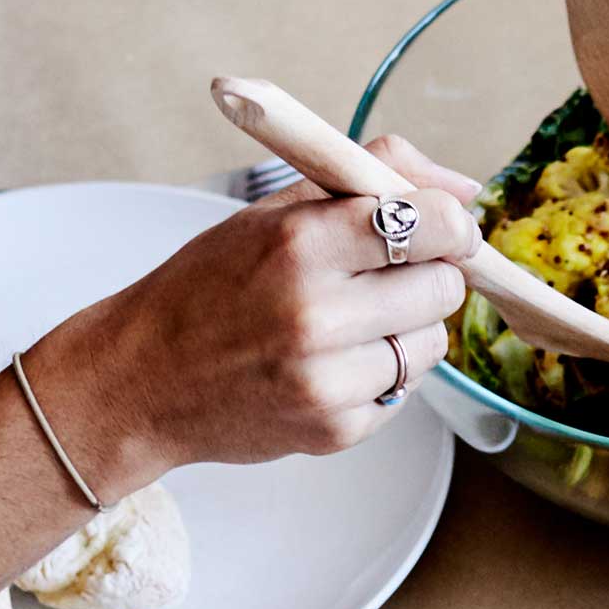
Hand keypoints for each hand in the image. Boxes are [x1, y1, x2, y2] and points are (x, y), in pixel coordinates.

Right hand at [28, 137, 483, 494]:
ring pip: (431, 343)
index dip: (448, 226)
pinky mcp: (335, 429)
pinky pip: (404, 391)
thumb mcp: (272, 212)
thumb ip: (367, 179)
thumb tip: (465, 190)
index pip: (430, 224)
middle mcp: (316, 313)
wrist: (142, 379)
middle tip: (379, 278)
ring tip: (347, 324)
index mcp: (300, 244)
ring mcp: (326, 380)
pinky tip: (331, 364)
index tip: (440, 231)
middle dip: (425, 276)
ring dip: (405, 330)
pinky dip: (380, 374)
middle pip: (442, 286)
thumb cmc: (208, 287)